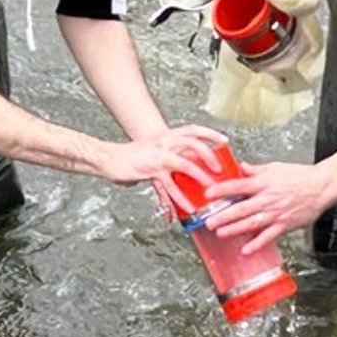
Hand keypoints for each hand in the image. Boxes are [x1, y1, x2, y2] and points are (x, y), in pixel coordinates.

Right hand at [104, 123, 225, 197]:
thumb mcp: (154, 147)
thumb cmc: (132, 154)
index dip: (210, 133)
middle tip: (219, 168)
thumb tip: (186, 164)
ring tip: (210, 187)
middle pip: (194, 143)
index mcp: (167, 134)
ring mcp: (159, 155)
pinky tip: (188, 207)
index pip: (193, 129)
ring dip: (201, 175)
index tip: (225, 140)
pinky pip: (171, 185)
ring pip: (186, 163)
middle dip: (210, 155)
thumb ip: (170, 153)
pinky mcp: (153, 170)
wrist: (111, 157)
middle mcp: (165, 141)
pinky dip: (180, 198)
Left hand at [199, 161, 333, 251]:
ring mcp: (277, 213)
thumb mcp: (276, 167)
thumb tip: (241, 167)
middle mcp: (269, 199)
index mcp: (265, 183)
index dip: (222, 190)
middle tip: (208, 222)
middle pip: (242, 208)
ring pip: (252, 223)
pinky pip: (269, 236)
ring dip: (234, 229)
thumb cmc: (301, 176)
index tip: (208, 195)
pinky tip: (246, 249)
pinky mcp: (285, 224)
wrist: (323, 186)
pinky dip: (257, 243)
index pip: (239, 186)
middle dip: (223, 216)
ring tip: (220, 233)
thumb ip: (257, 170)